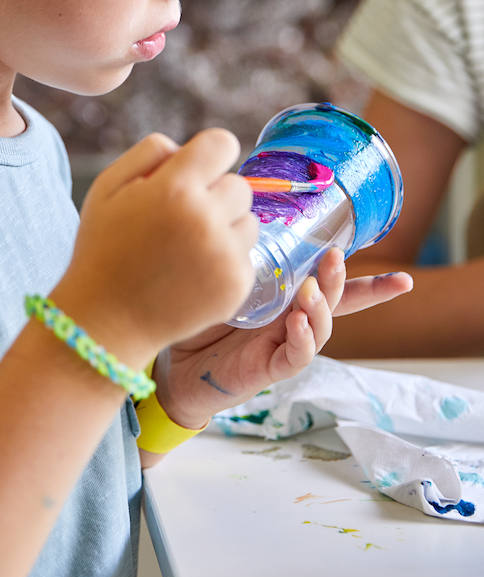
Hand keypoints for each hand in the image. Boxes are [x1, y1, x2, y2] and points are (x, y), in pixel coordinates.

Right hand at [56, 129, 258, 368]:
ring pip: (249, 220)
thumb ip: (150, 152)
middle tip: (182, 218)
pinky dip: (226, 260)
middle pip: (239, 184)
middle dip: (215, 195)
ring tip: (187, 248)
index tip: (198, 170)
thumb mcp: (107, 186)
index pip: (223, 143)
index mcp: (174, 188)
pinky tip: (193, 272)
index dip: (210, 154)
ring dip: (225, 227)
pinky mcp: (237, 284)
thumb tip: (188, 148)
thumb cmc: (105, 247)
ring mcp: (225, 254)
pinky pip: (246, 254)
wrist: (107, 319)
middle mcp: (206, 218)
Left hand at [150, 250, 412, 432]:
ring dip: (320, 306)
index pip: (333, 288)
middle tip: (334, 258)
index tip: (405, 281)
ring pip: (320, 327)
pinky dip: (302, 338)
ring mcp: (283, 344)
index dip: (370, 286)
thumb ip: (237, 255)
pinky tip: (297, 322)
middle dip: (341, 280)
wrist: (172, 365)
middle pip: (332, 301)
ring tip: (310, 290)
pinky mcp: (268, 368)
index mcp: (285, 297)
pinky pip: (296, 355)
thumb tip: (240, 208)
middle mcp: (291, 319)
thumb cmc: (197, 316)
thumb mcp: (220, 279)